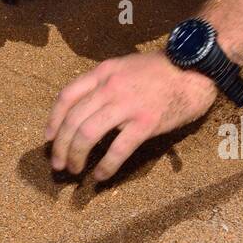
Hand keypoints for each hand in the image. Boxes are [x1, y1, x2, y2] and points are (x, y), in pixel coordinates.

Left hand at [45, 51, 216, 181]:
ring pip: (87, 134)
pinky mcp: (146, 123)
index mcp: (103, 73)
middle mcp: (109, 88)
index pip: (66, 97)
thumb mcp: (124, 67)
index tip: (48, 138)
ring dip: (75, 156)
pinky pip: (117, 149)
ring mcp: (127, 105)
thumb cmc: (161, 70)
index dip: (53, 121)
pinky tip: (100, 176)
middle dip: (60, 145)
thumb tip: (86, 110)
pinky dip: (105, 166)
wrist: (195, 68)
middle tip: (57, 163)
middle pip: (72, 120)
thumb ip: (104, 84)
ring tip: (74, 170)